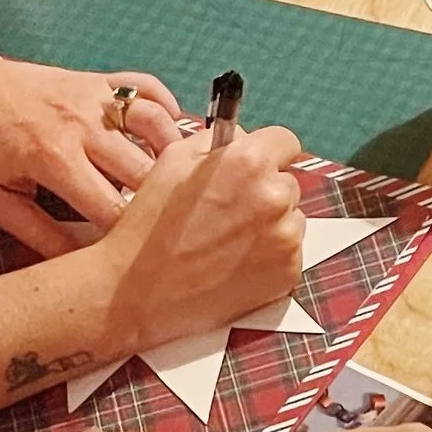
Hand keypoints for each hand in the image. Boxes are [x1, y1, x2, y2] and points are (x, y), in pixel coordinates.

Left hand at [0, 49, 186, 256]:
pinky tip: (168, 137)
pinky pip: (149, 89)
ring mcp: (95, 97)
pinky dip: (167, 111)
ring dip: (173, 156)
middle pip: (146, 171)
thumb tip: (80, 266)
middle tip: (157, 225)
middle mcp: (83, 125)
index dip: (127, 236)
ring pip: (159, 126)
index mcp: (55, 158)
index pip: (113, 207)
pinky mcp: (99, 80)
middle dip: (157, 203)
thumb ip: (39, 234)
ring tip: (174, 184)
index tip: (132, 251)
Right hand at [89, 124, 307, 359]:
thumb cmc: (150, 227)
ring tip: (227, 240)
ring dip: (270, 224)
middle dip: (264, 190)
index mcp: (248, 163)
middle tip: (227, 211)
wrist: (140, 293)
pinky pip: (290, 252)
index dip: (266, 152)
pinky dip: (270, 255)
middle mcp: (274, 198)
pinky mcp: (288, 272)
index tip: (253, 166)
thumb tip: (242, 138)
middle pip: (287, 182)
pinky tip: (234, 261)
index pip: (285, 141)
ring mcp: (285, 238)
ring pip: (291, 218)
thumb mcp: (172, 161)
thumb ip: (216, 141)